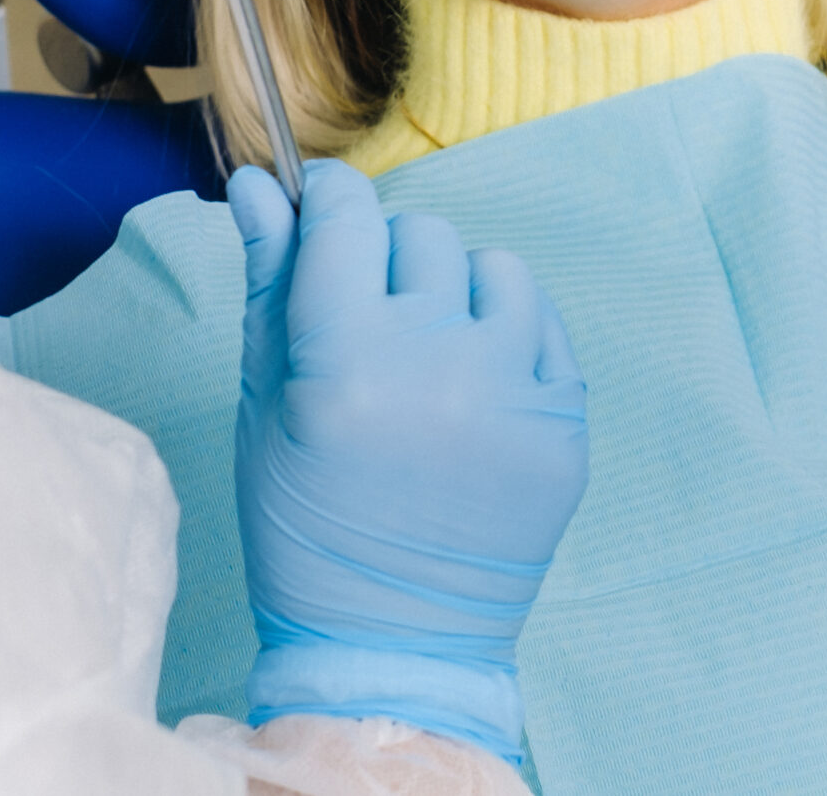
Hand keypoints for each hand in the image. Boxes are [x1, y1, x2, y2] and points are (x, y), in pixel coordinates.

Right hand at [231, 160, 587, 764]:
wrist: (392, 641)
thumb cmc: (305, 524)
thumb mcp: (264, 404)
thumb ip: (268, 281)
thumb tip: (260, 184)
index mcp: (345, 362)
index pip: (348, 216)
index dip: (329, 198)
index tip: (323, 206)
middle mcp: (437, 366)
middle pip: (421, 235)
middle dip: (388, 263)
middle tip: (367, 326)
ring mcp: (513, 394)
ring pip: (492, 268)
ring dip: (456, 294)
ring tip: (428, 360)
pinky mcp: (566, 423)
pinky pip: (542, 326)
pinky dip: (506, 341)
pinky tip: (472, 394)